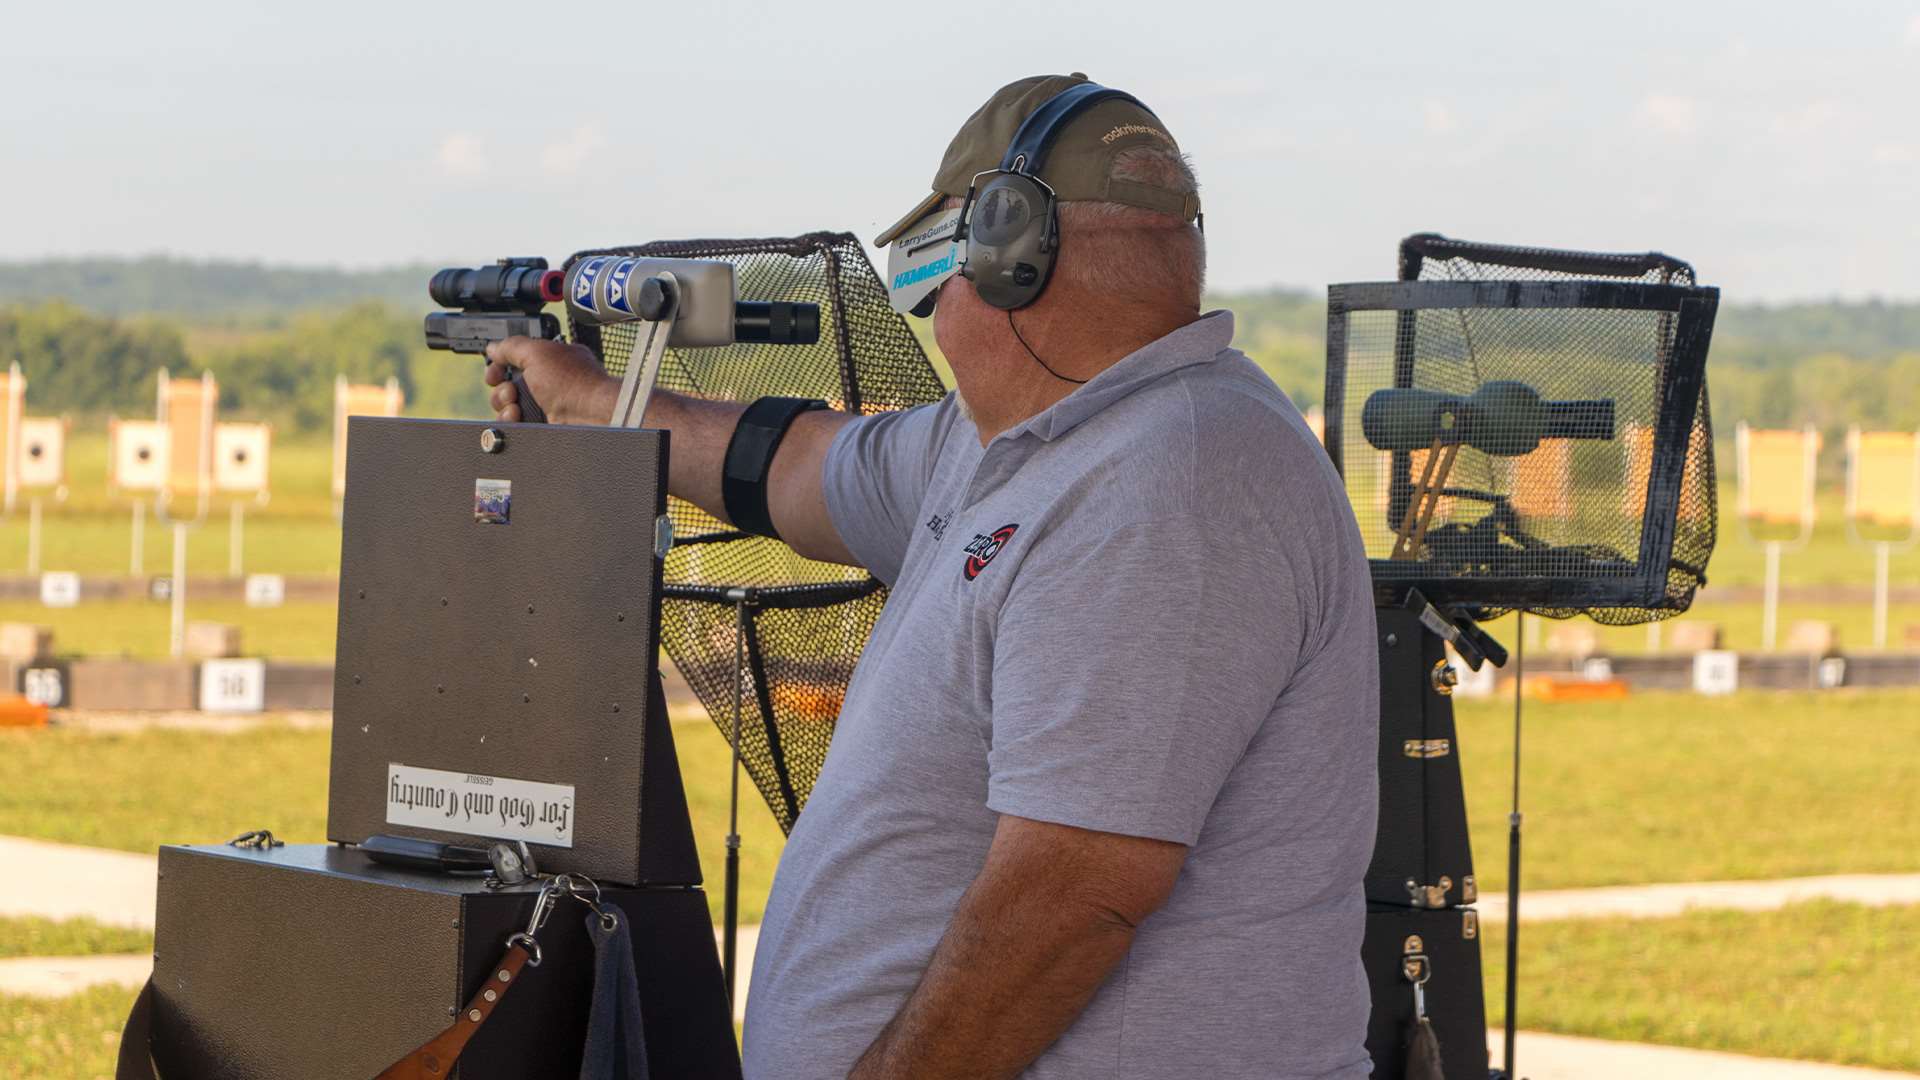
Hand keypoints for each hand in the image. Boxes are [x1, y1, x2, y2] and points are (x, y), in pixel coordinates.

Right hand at [483, 337, 617, 423]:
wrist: (591, 416)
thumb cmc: (573, 383)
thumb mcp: (537, 352)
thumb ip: (511, 347)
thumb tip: (493, 348)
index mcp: (550, 360)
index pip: (516, 361)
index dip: (500, 366)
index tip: (494, 372)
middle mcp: (548, 383)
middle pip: (507, 386)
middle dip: (502, 389)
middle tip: (511, 391)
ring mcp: (545, 406)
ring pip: (508, 407)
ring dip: (504, 405)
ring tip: (515, 407)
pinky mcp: (543, 425)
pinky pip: (515, 424)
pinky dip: (510, 421)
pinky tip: (517, 417)